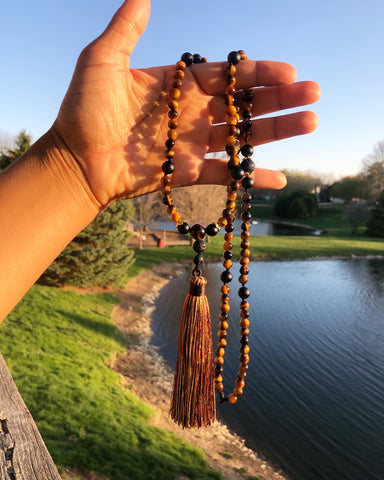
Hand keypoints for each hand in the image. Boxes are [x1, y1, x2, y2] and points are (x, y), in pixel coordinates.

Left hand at [52, 0, 319, 207]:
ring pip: (241, 135)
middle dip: (279, 99)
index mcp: (179, 83)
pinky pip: (224, 174)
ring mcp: (192, 143)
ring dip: (276, 131)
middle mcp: (192, 111)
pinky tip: (279, 178)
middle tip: (313, 95)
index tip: (289, 71)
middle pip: (244, 103)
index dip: (258, 72)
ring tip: (310, 122)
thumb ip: (126, 29)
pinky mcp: (187, 172)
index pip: (227, 75)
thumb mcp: (102, 60)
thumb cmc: (84, 110)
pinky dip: (250, 178)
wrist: (75, 160)